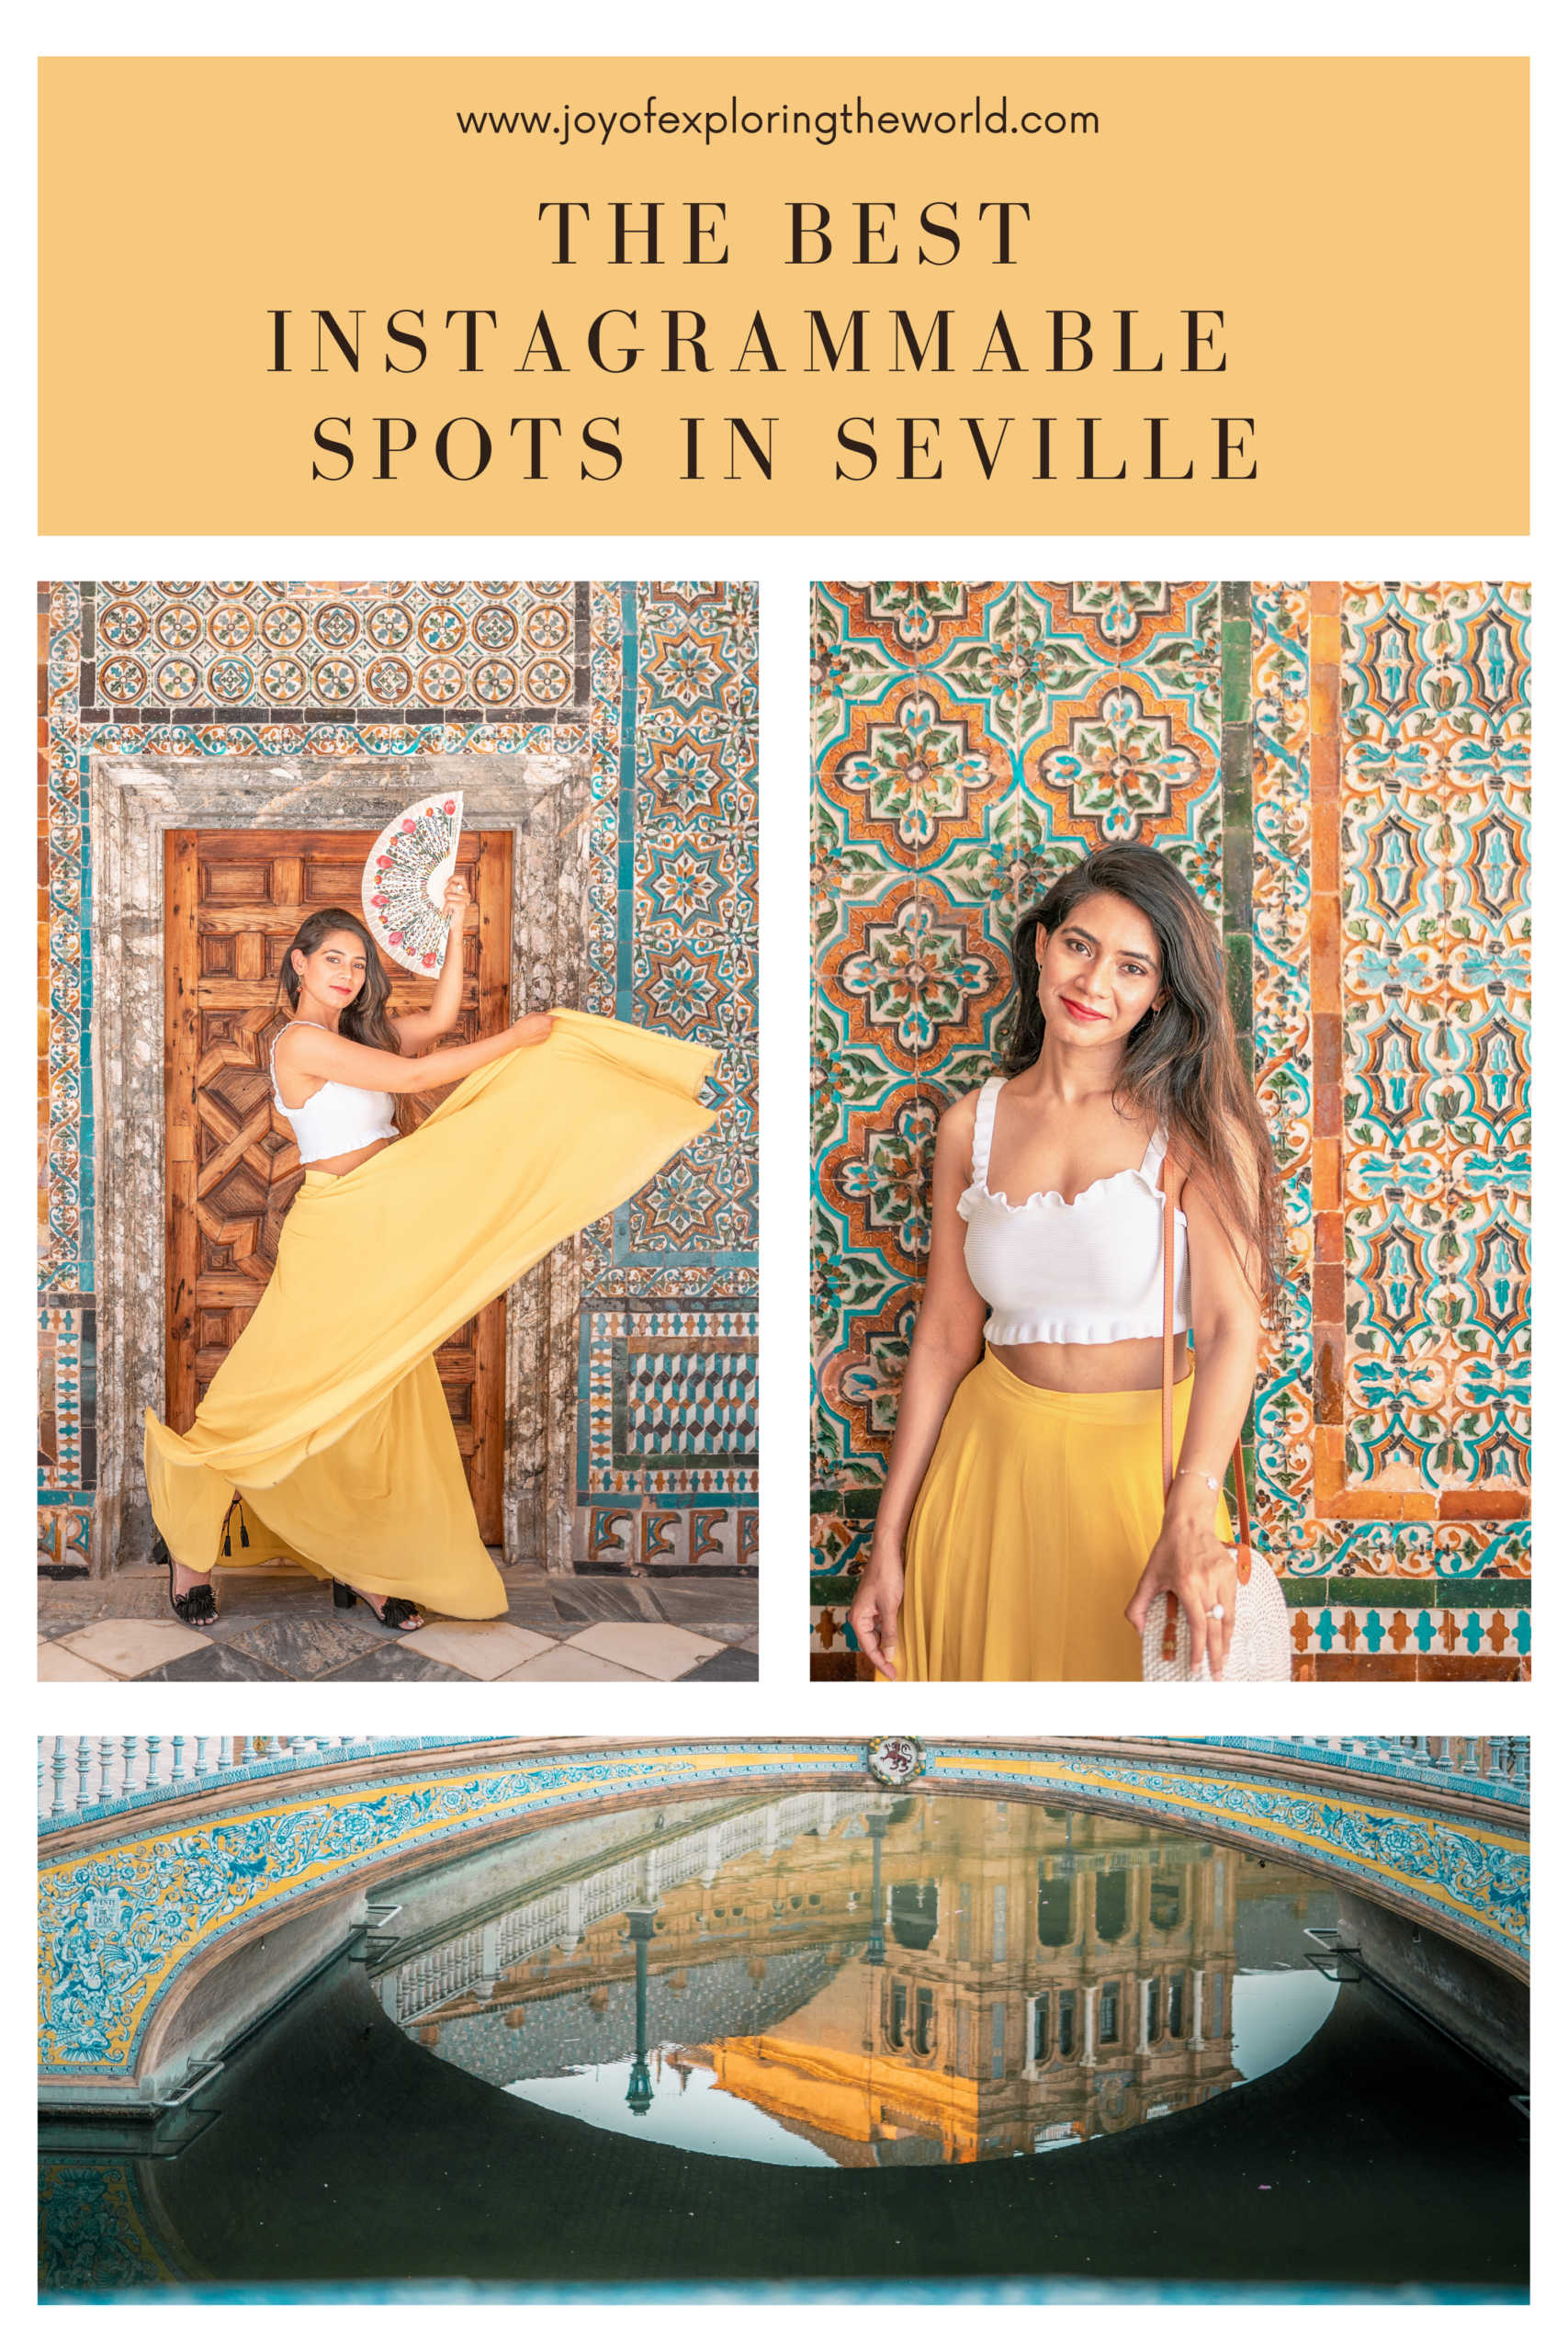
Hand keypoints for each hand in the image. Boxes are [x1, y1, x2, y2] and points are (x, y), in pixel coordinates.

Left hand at [440, 875, 472, 922]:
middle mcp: (467, 895)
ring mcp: (465, 900)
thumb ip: (452, 890)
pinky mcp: (462, 906)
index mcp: (465, 891)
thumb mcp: (452, 898)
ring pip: (449, 895)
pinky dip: (445, 908)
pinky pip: (448, 903)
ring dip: (445, 902)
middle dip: (446, 892)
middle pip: (452, 886)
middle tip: (447, 900)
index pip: (461, 878)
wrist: (455, 925)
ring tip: (448, 908)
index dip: (453, 878)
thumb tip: (447, 882)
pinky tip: (447, 912)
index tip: (446, 882)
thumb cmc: (452, 911)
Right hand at [509, 1011, 555, 1048]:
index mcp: (546, 1020)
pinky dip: (540, 1033)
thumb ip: (542, 1013)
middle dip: (544, 1021)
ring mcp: (546, 1035)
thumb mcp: (531, 1014)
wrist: (517, 1037)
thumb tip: (547, 1012)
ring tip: (533, 1028)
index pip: (556, 1016)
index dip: (555, 1014)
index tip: (554, 1013)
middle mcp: (548, 1028)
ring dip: (542, 1028)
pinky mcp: (543, 1040)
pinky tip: (533, 1032)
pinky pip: (543, 1035)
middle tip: (536, 1021)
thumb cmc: (522, 1026)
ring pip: (546, 1029)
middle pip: (550, 1023)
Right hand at [849, 1547, 903, 1680]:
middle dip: (883, 1656)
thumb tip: (888, 1655)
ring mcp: (869, 1610)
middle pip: (871, 1644)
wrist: (888, 1552)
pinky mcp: (877, 1605)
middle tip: (898, 1670)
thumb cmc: (886, 1576)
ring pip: (877, 1635)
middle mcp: (860, 1616)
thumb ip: (889, 1632)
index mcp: (858, 1618)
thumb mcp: (890, 1607)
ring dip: (887, 1645)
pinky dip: (890, 1633)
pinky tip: (899, 1639)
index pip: (869, 1648)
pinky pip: (882, 1625)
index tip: (894, 1675)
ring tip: (900, 1658)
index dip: (881, 1663)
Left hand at [1125, 1497, 1237, 1679]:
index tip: (1197, 1668)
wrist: (1189, 1521)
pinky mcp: (1232, 1572)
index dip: (1199, 1650)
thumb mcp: (1148, 1577)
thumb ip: (1137, 1605)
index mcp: (1187, 1584)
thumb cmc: (1167, 1550)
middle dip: (1217, 1654)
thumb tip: (1139, 1631)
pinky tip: (1226, 1634)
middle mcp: (1208, 1582)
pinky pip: (1233, 1603)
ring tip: (1223, 1659)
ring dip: (1227, 1641)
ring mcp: (1223, 1576)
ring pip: (1229, 1617)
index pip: (1198, 1626)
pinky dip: (1230, 1622)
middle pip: (1217, 1627)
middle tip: (1217, 1675)